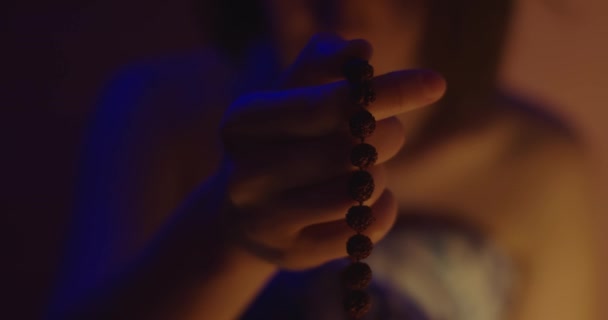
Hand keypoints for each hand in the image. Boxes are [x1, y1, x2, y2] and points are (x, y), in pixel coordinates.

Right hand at [218, 34, 445, 269]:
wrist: (244, 213)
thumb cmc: (279, 143)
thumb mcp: (289, 97)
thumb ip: (320, 64)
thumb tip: (359, 48)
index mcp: (242, 124)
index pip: (326, 105)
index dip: (387, 91)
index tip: (435, 84)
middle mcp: (244, 175)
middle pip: (347, 151)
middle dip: (386, 135)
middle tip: (389, 130)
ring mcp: (264, 222)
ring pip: (356, 193)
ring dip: (380, 175)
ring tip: (367, 168)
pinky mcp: (290, 256)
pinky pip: (363, 231)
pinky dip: (382, 210)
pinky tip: (370, 200)